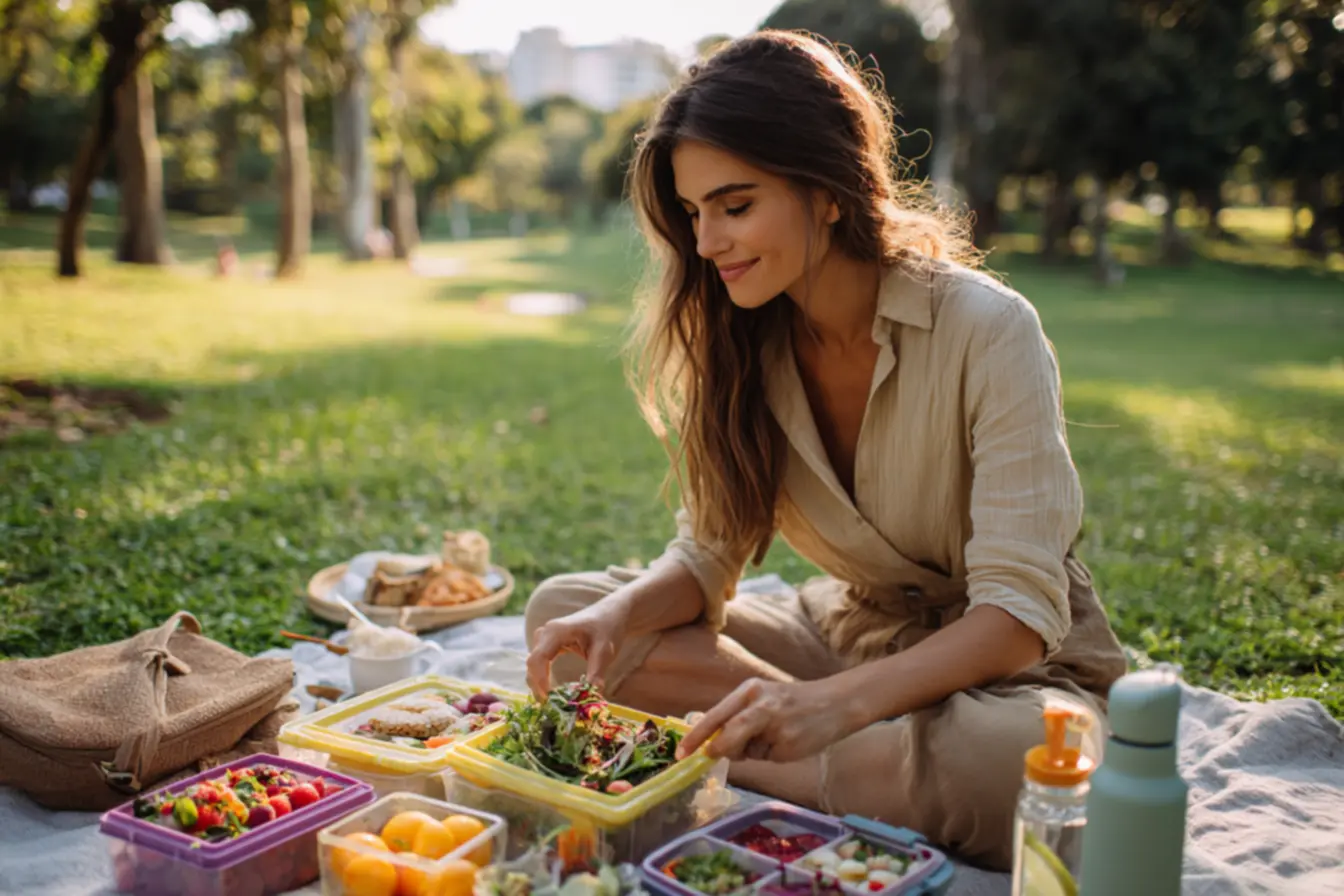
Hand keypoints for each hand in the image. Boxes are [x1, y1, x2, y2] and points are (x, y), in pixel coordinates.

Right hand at [526, 603, 628, 697]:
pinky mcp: (549, 644)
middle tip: (551, 707)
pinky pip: (540, 663)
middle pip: (532, 663)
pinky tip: (552, 691)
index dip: (540, 682)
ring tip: (552, 702)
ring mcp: (545, 637)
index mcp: (556, 631)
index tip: (551, 700)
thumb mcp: (605, 652)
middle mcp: (545, 633)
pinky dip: (543, 678)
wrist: (611, 614)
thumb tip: (591, 697)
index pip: (538, 659)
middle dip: (538, 687)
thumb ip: (596, 674)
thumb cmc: (608, 628)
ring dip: (539, 684)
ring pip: (534, 665)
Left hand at [677, 677, 859, 763]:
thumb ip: (740, 717)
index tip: (682, 753)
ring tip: (775, 736)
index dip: (696, 735)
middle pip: (728, 734)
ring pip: (747, 751)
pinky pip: (768, 758)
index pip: (716, 714)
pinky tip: (789, 742)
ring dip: (752, 751)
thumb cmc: (795, 702)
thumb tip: (713, 744)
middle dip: (718, 749)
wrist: (837, 702)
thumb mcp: (765, 698)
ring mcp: (776, 726)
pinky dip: (772, 755)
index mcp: (751, 690)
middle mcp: (762, 705)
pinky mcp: (789, 745)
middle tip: (709, 757)